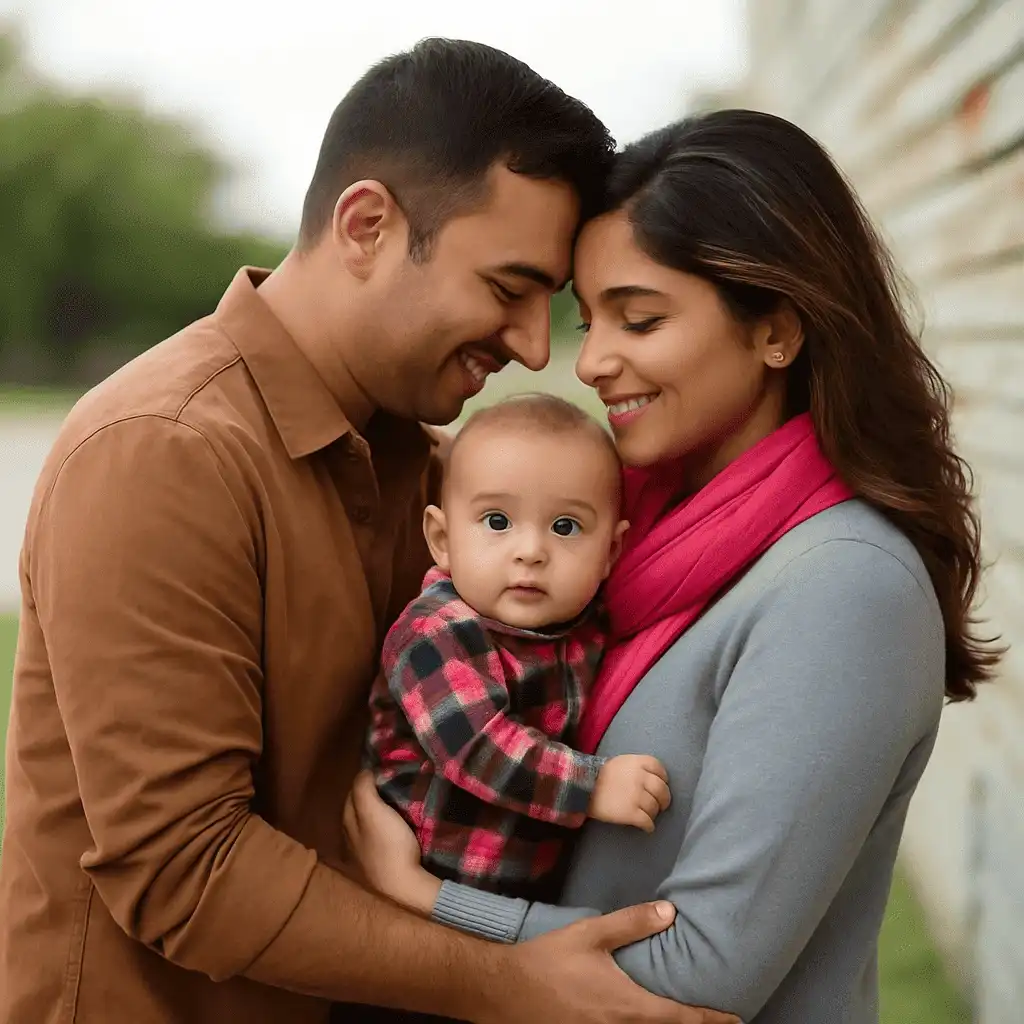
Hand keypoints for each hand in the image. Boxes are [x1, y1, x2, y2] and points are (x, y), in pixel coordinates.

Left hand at [343, 771, 440, 913]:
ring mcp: (359, 853)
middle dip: (369, 794)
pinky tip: (392, 827)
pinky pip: (374, 838)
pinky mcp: (373, 864)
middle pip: (356, 807)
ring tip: (395, 802)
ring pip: (364, 823)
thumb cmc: (389, 845)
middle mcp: (347, 836)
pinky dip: (381, 828)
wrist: (403, 886)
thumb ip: (363, 789)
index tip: (387, 770)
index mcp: (346, 820)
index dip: (367, 778)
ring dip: (375, 811)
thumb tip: (363, 771)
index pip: (352, 790)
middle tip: (393, 783)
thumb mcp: (374, 812)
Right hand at [484, 901, 738, 1023]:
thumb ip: (631, 923)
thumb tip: (670, 912)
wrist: (506, 991)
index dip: (711, 1020)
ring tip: (689, 1020)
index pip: (682, 1019)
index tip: (736, 1018)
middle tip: (720, 1021)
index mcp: (628, 1006)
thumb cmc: (549, 960)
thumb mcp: (590, 934)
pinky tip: (645, 1021)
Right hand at [590, 754, 671, 832]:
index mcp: (638, 763)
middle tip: (661, 805)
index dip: (663, 779)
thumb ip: (636, 768)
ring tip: (648, 816)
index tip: (661, 785)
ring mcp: (636, 796)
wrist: (582, 787)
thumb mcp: (620, 763)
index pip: (660, 769)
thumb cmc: (599, 775)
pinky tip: (646, 827)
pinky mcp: (631, 813)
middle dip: (664, 800)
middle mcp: (640, 778)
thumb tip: (651, 779)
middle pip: (662, 790)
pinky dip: (649, 826)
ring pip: (655, 808)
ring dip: (654, 813)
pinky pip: (647, 822)